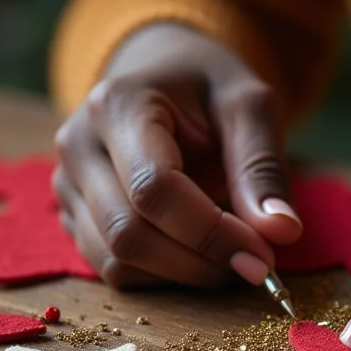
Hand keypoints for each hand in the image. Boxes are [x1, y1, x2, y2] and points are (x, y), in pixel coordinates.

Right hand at [53, 24, 301, 287]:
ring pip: (116, 260)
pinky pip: (112, 267)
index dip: (211, 233)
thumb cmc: (210, 88)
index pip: (154, 189)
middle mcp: (79, 146)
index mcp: (118, 105)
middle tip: (256, 265)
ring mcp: (68, 183)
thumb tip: (282, 231)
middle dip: (201, 262)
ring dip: (184, 274)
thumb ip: (263, 167)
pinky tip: (200, 254)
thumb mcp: (251, 107)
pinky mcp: (73, 214)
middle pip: (129, 233)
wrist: (164, 74)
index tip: (263, 256)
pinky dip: (163, 275)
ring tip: (232, 256)